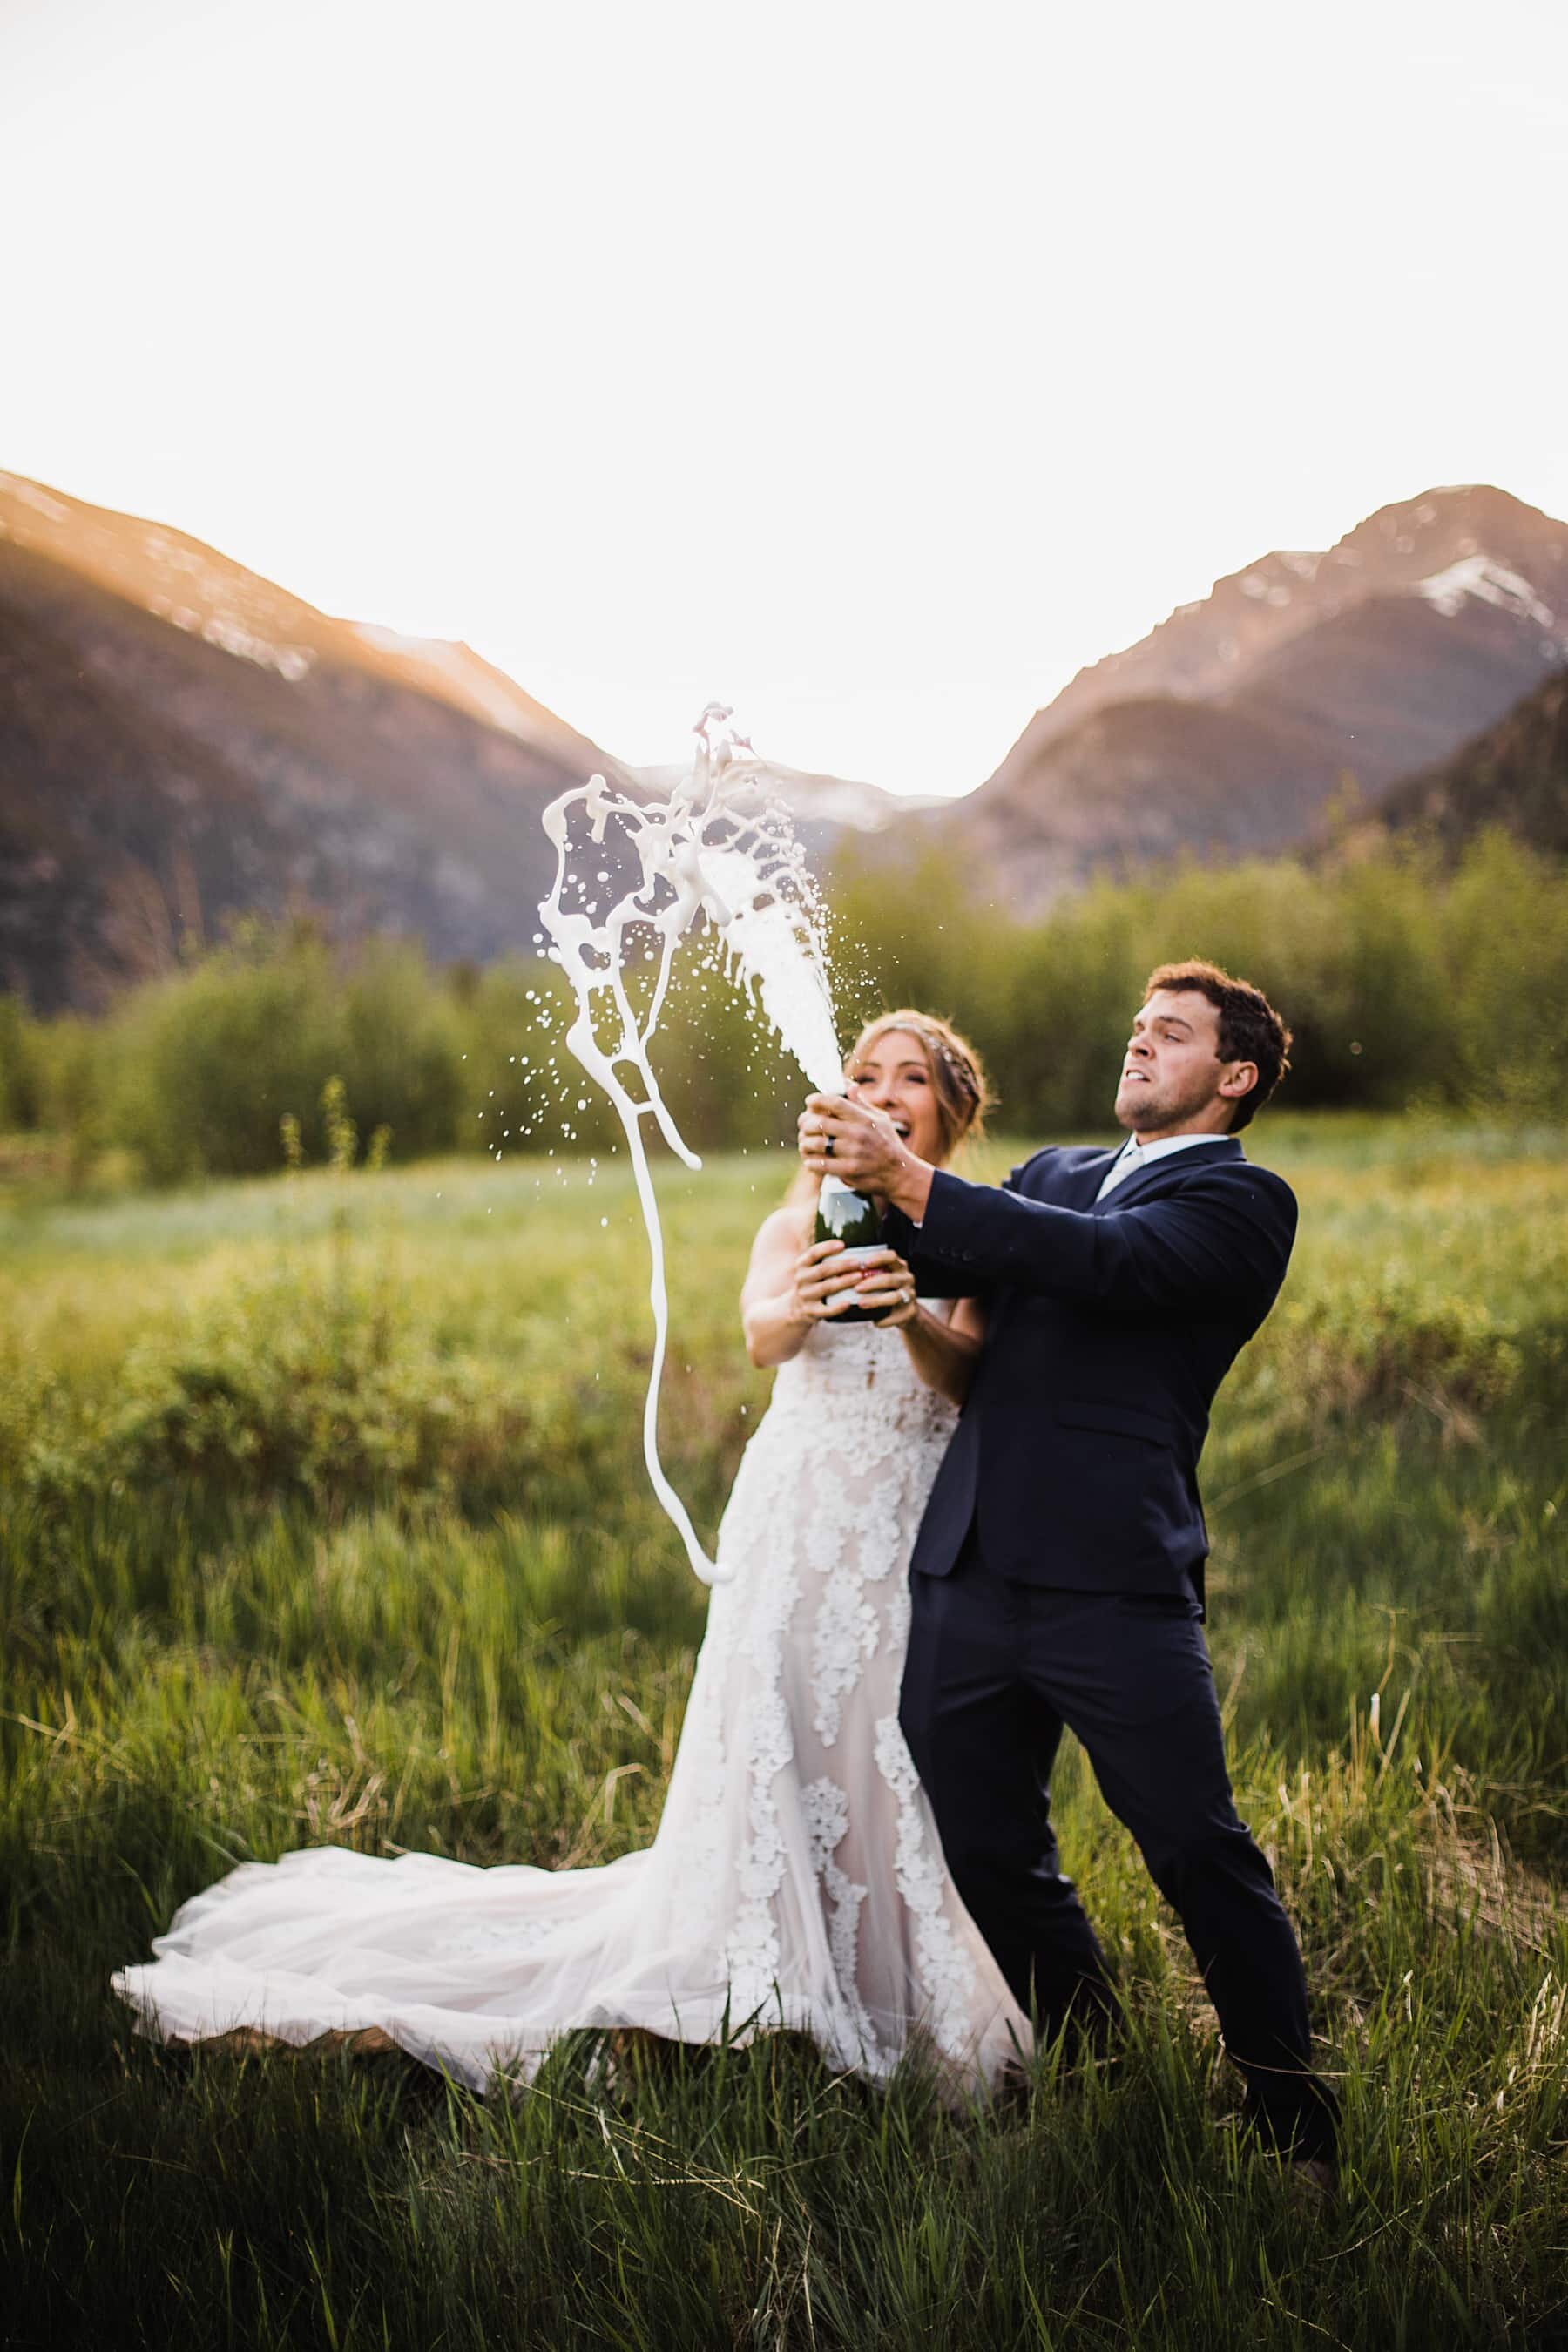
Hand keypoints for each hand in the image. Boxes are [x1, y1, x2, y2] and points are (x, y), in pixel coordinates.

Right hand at [791, 1236, 868, 1321]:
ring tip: (860, 1277)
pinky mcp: (811, 1312)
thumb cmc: (812, 1282)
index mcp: (801, 1265)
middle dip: (841, 1265)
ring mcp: (805, 1296)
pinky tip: (849, 1302)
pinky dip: (837, 1307)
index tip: (843, 1245)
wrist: (795, 1308)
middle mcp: (801, 1279)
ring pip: (825, 1288)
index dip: (827, 1248)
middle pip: (822, 1270)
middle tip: (858, 1262)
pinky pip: (825, 1310)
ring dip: (843, 1282)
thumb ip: (824, 1256)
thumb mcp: (810, 1267)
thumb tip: (850, 1239)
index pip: (813, 1253)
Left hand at [798, 1093, 912, 1194]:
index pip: (835, 1103)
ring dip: (805, 1143)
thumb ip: (861, 1103)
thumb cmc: (888, 1143)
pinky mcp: (849, 1171)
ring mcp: (853, 1153)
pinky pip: (821, 1165)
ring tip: (805, 1143)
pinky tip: (810, 1160)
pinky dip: (811, 1162)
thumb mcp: (880, 1119)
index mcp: (864, 1119)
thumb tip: (848, 1085)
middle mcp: (858, 1134)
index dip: (818, 1099)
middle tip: (803, 1125)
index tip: (809, 1101)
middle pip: (820, 1122)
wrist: (899, 1173)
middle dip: (806, 1122)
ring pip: (817, 1144)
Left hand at [847, 1247, 918, 1329]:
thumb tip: (837, 1269)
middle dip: (873, 1283)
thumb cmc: (885, 1291)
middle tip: (857, 1288)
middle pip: (891, 1278)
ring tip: (861, 1304)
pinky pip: (896, 1317)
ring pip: (894, 1297)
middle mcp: (906, 1279)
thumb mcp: (881, 1277)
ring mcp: (910, 1296)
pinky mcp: (910, 1312)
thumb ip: (867, 1272)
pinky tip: (874, 1321)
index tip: (865, 1262)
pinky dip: (884, 1319)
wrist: (905, 1312)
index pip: (892, 1256)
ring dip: (876, 1300)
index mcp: (898, 1266)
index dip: (879, 1258)